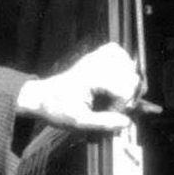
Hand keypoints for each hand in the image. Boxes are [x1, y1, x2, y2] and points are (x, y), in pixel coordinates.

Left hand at [16, 43, 152, 131]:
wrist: (41, 97)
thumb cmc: (58, 109)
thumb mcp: (79, 122)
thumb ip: (103, 123)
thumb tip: (127, 123)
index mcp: (92, 78)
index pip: (126, 88)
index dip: (124, 105)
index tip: (111, 114)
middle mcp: (95, 64)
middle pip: (132, 76)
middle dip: (130, 95)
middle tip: (115, 107)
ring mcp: (95, 57)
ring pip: (128, 63)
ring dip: (129, 81)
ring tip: (118, 94)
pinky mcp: (94, 55)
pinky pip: (117, 51)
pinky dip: (122, 63)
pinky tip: (117, 77)